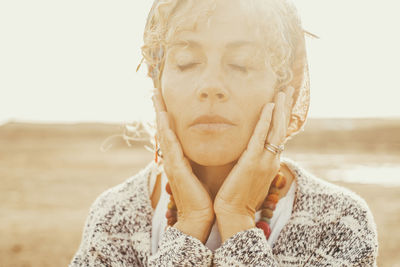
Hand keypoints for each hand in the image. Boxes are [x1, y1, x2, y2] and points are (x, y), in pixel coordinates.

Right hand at [152, 88, 214, 242]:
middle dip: (159, 109)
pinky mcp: (176, 169)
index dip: (167, 115)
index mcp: (178, 158)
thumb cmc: (202, 196)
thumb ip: (200, 159)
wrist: (199, 217)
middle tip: (155, 90)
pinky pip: (170, 146)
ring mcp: (172, 163)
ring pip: (163, 133)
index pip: (171, 132)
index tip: (165, 99)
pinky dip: (166, 130)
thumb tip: (210, 145)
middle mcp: (172, 158)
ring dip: (159, 114)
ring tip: (156, 97)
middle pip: (163, 129)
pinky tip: (164, 117)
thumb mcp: (201, 172)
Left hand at [213, 86, 294, 241]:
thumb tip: (250, 152)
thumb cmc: (239, 197)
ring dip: (280, 109)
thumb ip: (253, 163)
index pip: (279, 136)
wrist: (234, 214)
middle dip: (286, 108)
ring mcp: (264, 161)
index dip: (283, 118)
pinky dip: (267, 120)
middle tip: (289, 89)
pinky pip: (261, 136)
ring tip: (283, 92)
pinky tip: (269, 106)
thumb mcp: (250, 177)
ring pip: (276, 130)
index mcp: (271, 163)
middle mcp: (272, 160)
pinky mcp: (252, 162)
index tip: (284, 102)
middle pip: (282, 129)